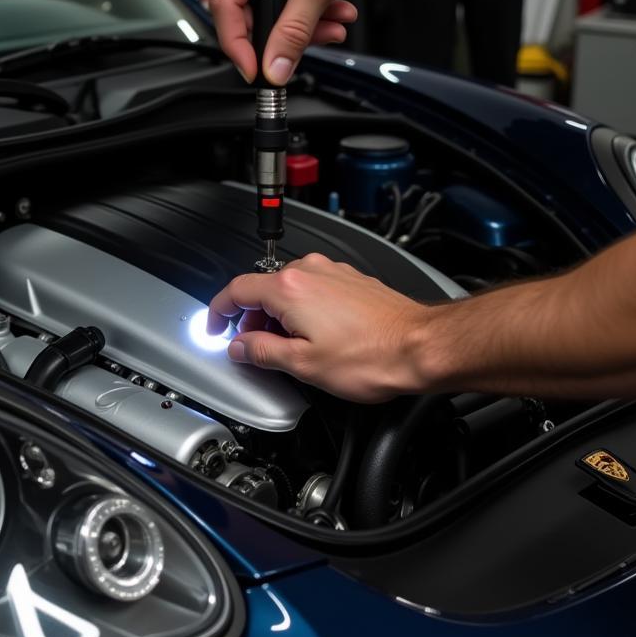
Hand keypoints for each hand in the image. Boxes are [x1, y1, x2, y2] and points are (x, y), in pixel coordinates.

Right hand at [207, 253, 428, 401]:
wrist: (421, 347)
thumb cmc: (372, 356)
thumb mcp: (303, 365)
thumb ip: (262, 353)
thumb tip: (240, 347)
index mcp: (289, 289)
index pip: (235, 291)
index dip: (217, 312)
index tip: (214, 327)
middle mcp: (310, 271)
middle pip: (262, 289)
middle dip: (251, 320)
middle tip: (253, 349)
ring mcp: (333, 272)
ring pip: (288, 289)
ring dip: (278, 316)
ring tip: (290, 348)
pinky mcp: (351, 280)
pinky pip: (313, 290)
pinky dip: (302, 310)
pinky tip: (315, 337)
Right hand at [209, 0, 396, 85]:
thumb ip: (296, 31)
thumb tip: (275, 66)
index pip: (225, 4)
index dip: (237, 45)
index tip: (254, 69)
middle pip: (239, 4)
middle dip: (274, 31)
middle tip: (301, 47)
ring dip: (292, 19)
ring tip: (328, 23)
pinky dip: (293, 1)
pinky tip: (322, 7)